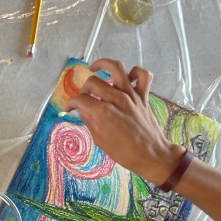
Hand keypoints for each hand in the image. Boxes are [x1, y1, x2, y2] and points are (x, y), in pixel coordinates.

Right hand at [66, 59, 184, 185]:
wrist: (151, 155)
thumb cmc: (124, 153)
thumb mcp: (100, 140)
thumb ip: (89, 121)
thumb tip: (81, 110)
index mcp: (102, 112)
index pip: (80, 99)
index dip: (70, 103)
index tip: (69, 108)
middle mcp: (116, 99)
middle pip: (93, 82)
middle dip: (83, 89)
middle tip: (83, 98)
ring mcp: (131, 95)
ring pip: (116, 68)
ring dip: (103, 64)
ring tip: (95, 68)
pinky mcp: (143, 96)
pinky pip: (143, 75)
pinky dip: (135, 73)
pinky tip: (126, 78)